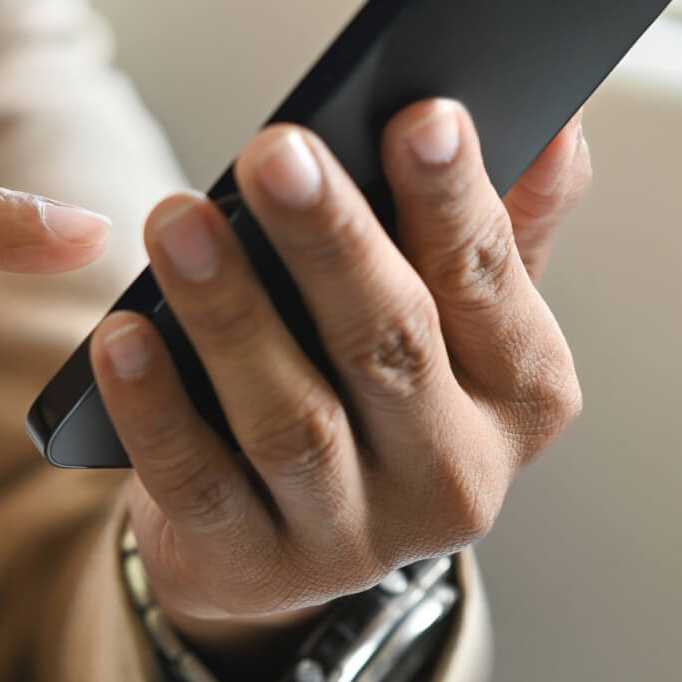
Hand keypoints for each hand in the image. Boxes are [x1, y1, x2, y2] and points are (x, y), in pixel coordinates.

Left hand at [89, 101, 589, 670]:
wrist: (283, 541)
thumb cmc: (376, 392)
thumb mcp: (455, 319)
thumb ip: (502, 224)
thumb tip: (559, 121)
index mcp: (521, 394)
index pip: (488, 281)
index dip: (454, 199)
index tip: (420, 114)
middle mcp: (454, 477)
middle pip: (388, 345)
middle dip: (331, 243)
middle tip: (277, 151)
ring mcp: (353, 538)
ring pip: (291, 420)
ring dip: (230, 315)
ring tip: (177, 223)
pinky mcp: (254, 567)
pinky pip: (199, 483)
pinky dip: (157, 409)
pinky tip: (121, 336)